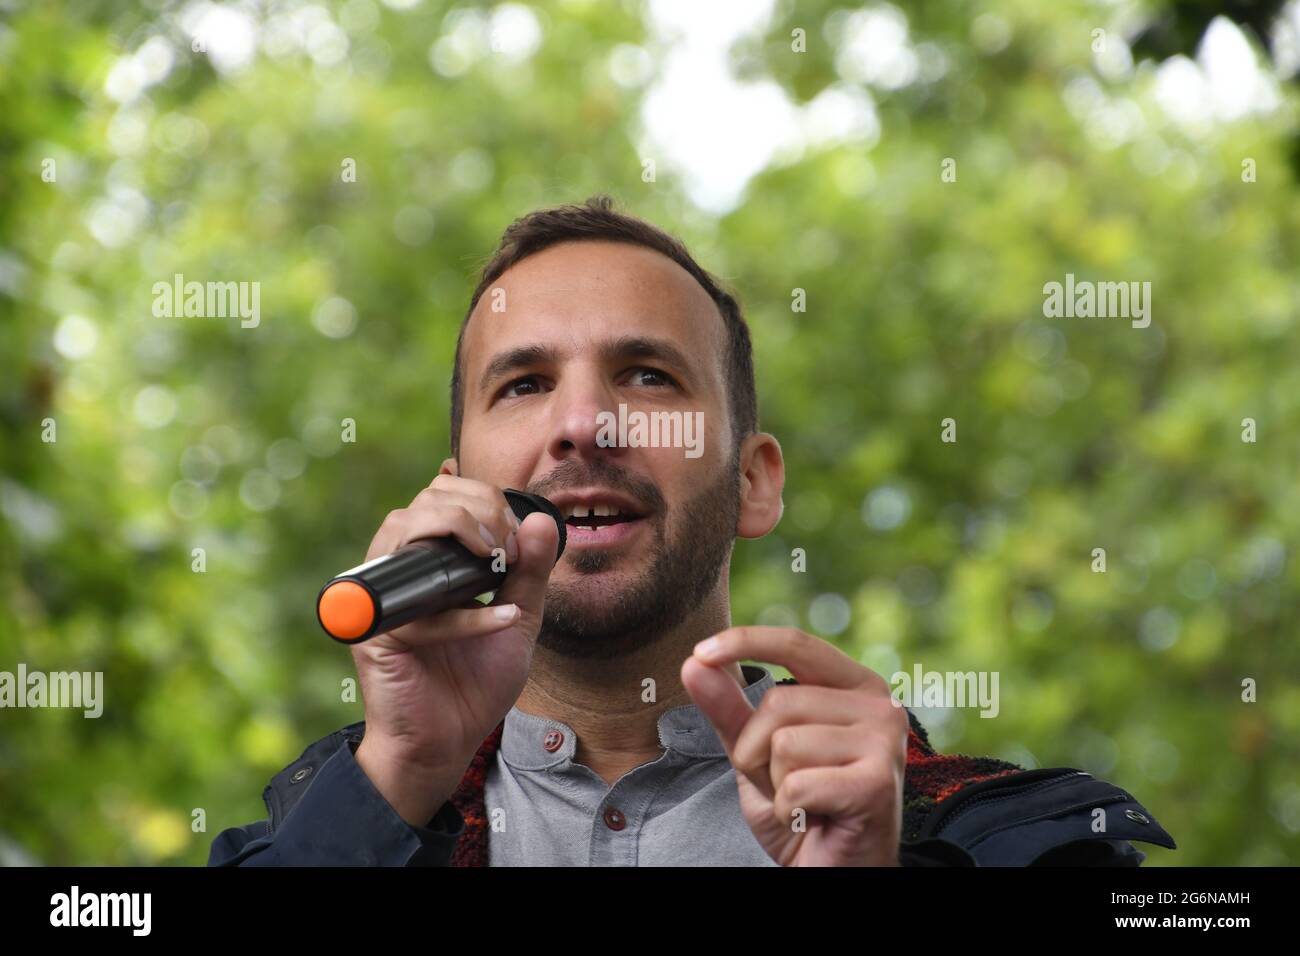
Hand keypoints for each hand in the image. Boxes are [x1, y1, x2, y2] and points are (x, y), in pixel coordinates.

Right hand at [351, 475, 557, 825]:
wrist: (450, 742)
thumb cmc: (476, 681)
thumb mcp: (519, 617)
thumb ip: (530, 570)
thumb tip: (541, 519)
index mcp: (431, 561)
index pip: (445, 494)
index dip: (486, 498)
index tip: (519, 536)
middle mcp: (402, 570)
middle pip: (423, 500)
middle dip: (477, 508)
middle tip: (509, 547)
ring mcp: (385, 598)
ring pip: (402, 528)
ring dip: (459, 531)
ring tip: (499, 562)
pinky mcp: (378, 634)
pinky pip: (420, 609)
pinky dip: (466, 615)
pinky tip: (503, 620)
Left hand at [681, 626, 907, 865]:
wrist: (836, 873)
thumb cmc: (802, 810)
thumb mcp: (756, 754)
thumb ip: (729, 709)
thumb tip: (693, 662)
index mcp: (856, 685)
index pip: (796, 645)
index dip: (745, 642)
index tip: (700, 652)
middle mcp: (880, 705)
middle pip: (778, 702)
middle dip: (756, 751)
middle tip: (787, 785)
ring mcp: (884, 741)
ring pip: (784, 743)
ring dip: (775, 784)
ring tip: (806, 801)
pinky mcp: (878, 782)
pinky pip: (796, 784)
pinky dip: (790, 810)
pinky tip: (816, 819)